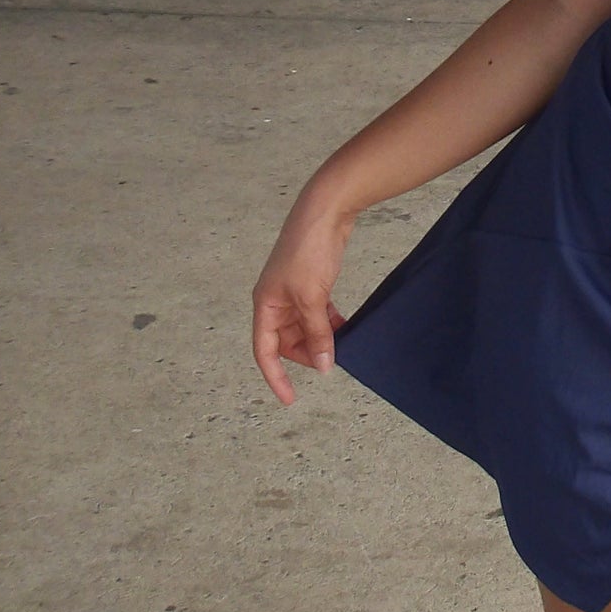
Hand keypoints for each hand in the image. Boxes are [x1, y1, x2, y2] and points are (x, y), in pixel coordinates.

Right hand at [252, 200, 349, 403]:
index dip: (276, 377)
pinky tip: (345, 328)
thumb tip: (323, 365)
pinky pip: (316, 313)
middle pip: (286, 341)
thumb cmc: (308, 251)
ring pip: (304, 327)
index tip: (290, 399)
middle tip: (331, 362)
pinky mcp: (312, 282)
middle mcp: (275, 300)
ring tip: (342, 347)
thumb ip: (317, 333)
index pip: (265, 351)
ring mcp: (293, 291)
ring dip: (320, 339)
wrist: (325, 212)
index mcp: (265, 305)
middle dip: (306, 354)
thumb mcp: (311, 298)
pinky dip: (328, 323)